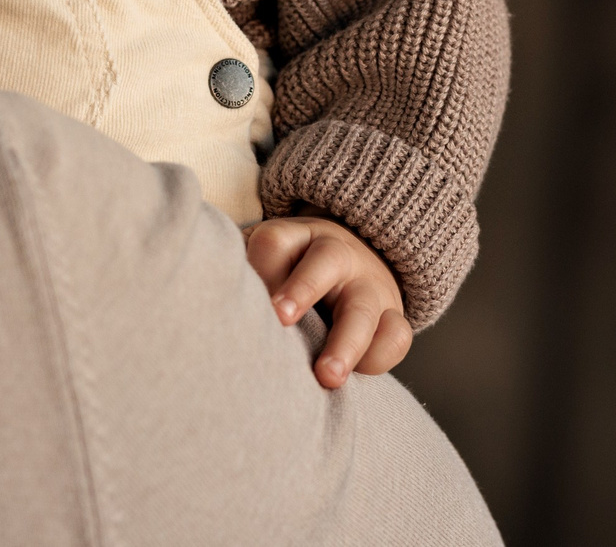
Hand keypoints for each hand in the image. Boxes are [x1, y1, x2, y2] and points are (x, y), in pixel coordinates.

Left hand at [245, 214, 410, 388]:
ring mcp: (368, 286)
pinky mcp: (392, 317)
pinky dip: (378, 357)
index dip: (261, 267)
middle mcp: (337, 255)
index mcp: (297, 238)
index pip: (276, 242)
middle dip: (302, 290)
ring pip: (362, 309)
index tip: (247, 296)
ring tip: (327, 377)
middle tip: (280, 320)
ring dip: (344, 344)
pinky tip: (357, 376)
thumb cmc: (293, 271)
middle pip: (324, 262)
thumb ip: (247, 275)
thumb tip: (220, 304)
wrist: (356, 265)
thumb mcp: (269, 259)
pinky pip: (395, 336)